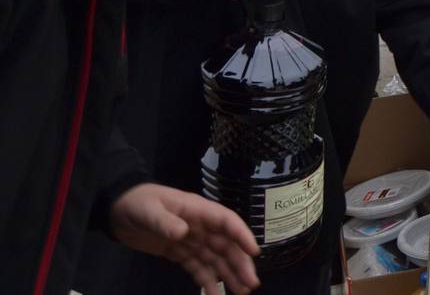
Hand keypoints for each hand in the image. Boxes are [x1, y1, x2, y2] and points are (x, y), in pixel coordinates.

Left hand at [110, 183, 258, 294]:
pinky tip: (214, 294)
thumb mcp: (149, 210)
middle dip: (240, 263)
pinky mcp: (180, 253)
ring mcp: (191, 240)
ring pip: (216, 259)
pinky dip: (207, 280)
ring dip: (230, 274)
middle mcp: (200, 226)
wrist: (117, 211)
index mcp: (198, 211)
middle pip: (226, 245)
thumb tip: (183, 233)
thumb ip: (165, 221)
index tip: (254, 252)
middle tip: (251, 283)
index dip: (242, 235)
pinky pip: (198, 268)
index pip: (226, 222)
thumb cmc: (137, 203)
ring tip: (242, 291)